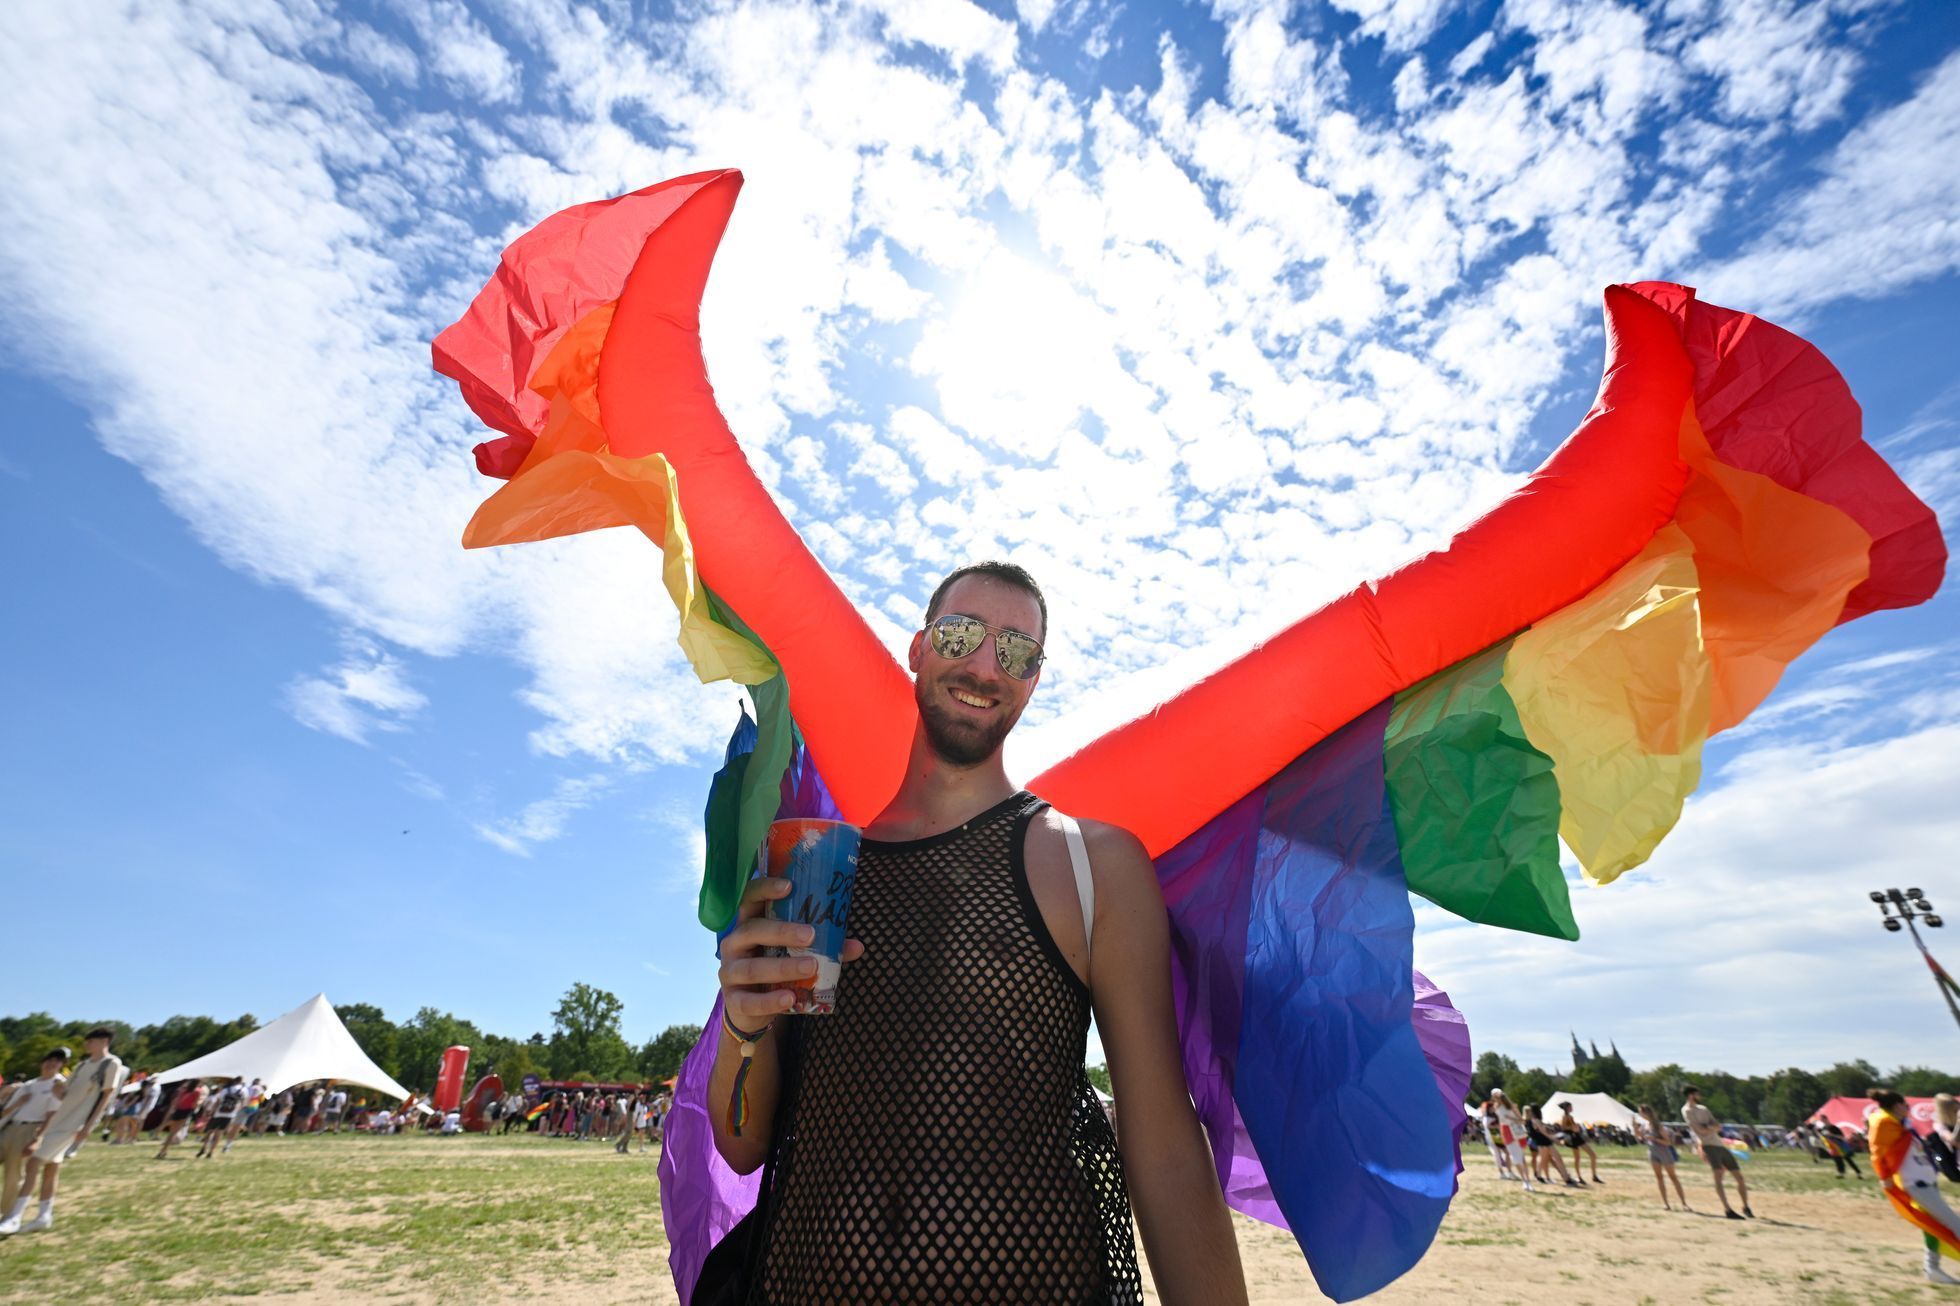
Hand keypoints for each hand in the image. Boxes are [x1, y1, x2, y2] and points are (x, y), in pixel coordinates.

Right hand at [716, 875, 863, 1030]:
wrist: (751, 1007)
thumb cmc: (775, 967)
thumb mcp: (795, 952)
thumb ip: (823, 946)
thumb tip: (858, 946)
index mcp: (749, 923)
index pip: (750, 898)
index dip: (765, 888)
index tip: (789, 885)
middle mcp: (734, 943)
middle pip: (752, 930)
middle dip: (782, 931)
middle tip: (810, 935)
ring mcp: (730, 972)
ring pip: (752, 967)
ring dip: (782, 967)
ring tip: (811, 967)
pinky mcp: (733, 1000)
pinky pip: (749, 1000)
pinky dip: (770, 1000)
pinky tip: (789, 997)